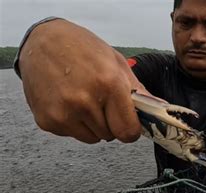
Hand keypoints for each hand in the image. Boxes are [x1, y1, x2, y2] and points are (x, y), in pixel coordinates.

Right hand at [19, 19, 149, 143]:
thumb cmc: (83, 48)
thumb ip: (139, 92)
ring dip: (93, 125)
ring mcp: (63, 113)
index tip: (129, 122)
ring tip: (85, 100)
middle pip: (111, 136)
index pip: (128, 131)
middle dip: (112, 123)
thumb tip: (161, 109)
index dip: (131, 129)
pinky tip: (68, 101)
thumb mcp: (117, 63)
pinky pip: (72, 134)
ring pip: (92, 138)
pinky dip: (74, 123)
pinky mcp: (47, 121)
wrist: (42, 41)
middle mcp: (84, 102)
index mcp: (108, 85)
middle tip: (103, 102)